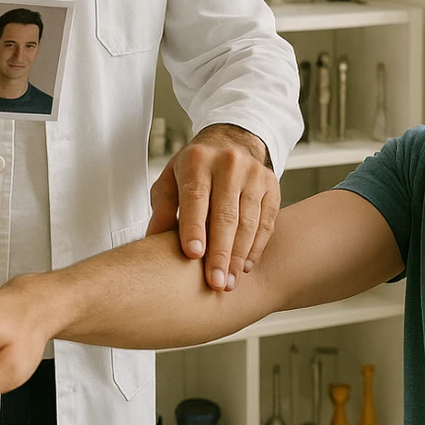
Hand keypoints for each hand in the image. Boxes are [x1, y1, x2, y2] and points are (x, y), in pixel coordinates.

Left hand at [146, 124, 278, 290]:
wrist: (232, 141)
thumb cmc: (195, 168)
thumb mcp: (171, 179)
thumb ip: (163, 209)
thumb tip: (152, 241)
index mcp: (197, 161)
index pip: (196, 198)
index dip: (194, 227)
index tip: (193, 255)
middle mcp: (229, 164)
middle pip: (225, 215)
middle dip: (220, 253)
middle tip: (214, 283)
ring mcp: (254, 174)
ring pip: (248, 222)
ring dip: (238, 257)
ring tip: (228, 283)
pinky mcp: (272, 186)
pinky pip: (266, 222)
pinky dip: (256, 248)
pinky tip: (245, 267)